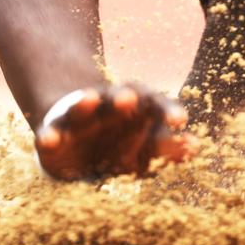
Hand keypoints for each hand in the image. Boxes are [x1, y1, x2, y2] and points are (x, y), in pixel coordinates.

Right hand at [34, 83, 198, 181]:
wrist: (78, 134)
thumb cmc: (122, 139)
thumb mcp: (145, 143)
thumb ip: (166, 144)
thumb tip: (195, 147)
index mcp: (138, 107)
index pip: (156, 105)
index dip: (167, 112)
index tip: (181, 121)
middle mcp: (109, 106)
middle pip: (119, 98)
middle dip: (124, 98)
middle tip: (129, 98)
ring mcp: (81, 117)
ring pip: (82, 106)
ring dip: (85, 102)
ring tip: (88, 97)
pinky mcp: (55, 130)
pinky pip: (51, 131)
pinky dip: (50, 135)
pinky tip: (48, 139)